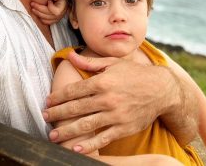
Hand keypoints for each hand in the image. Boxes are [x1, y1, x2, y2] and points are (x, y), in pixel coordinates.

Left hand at [31, 0, 66, 24]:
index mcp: (63, 7)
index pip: (56, 11)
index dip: (51, 7)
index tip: (49, 0)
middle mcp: (61, 14)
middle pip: (48, 15)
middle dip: (39, 9)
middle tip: (32, 4)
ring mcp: (57, 18)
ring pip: (46, 19)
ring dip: (38, 14)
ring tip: (32, 8)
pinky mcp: (54, 20)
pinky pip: (46, 22)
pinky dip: (40, 18)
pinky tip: (36, 13)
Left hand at [43, 51, 175, 152]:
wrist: (161, 90)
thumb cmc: (134, 74)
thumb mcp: (113, 63)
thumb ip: (89, 62)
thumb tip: (70, 55)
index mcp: (102, 81)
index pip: (74, 90)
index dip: (59, 96)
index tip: (48, 101)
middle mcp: (107, 98)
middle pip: (76, 108)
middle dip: (58, 113)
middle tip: (44, 117)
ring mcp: (115, 115)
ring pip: (86, 125)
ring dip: (67, 131)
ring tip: (54, 135)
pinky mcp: (123, 128)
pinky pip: (103, 138)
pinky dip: (89, 145)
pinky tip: (76, 148)